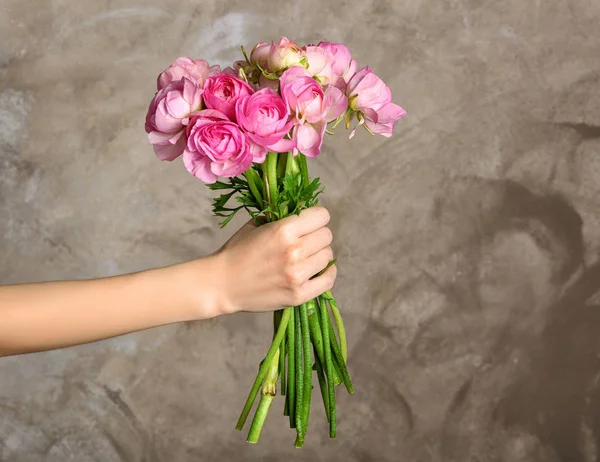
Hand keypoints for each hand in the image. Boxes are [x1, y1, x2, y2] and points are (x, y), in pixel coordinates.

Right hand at [208, 206, 336, 314]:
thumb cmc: (236, 252)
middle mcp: (294, 251)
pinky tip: (317, 271)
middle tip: (305, 241)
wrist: (221, 284)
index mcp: (284, 230)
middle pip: (326, 236)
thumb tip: (301, 212)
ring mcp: (297, 274)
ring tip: (306, 257)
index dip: (316, 217)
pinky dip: (326, 274)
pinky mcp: (298, 294)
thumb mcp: (255, 225)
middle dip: (317, 236)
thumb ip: (279, 217)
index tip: (309, 222)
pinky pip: (328, 280)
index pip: (322, 216)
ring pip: (328, 256)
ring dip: (319, 255)